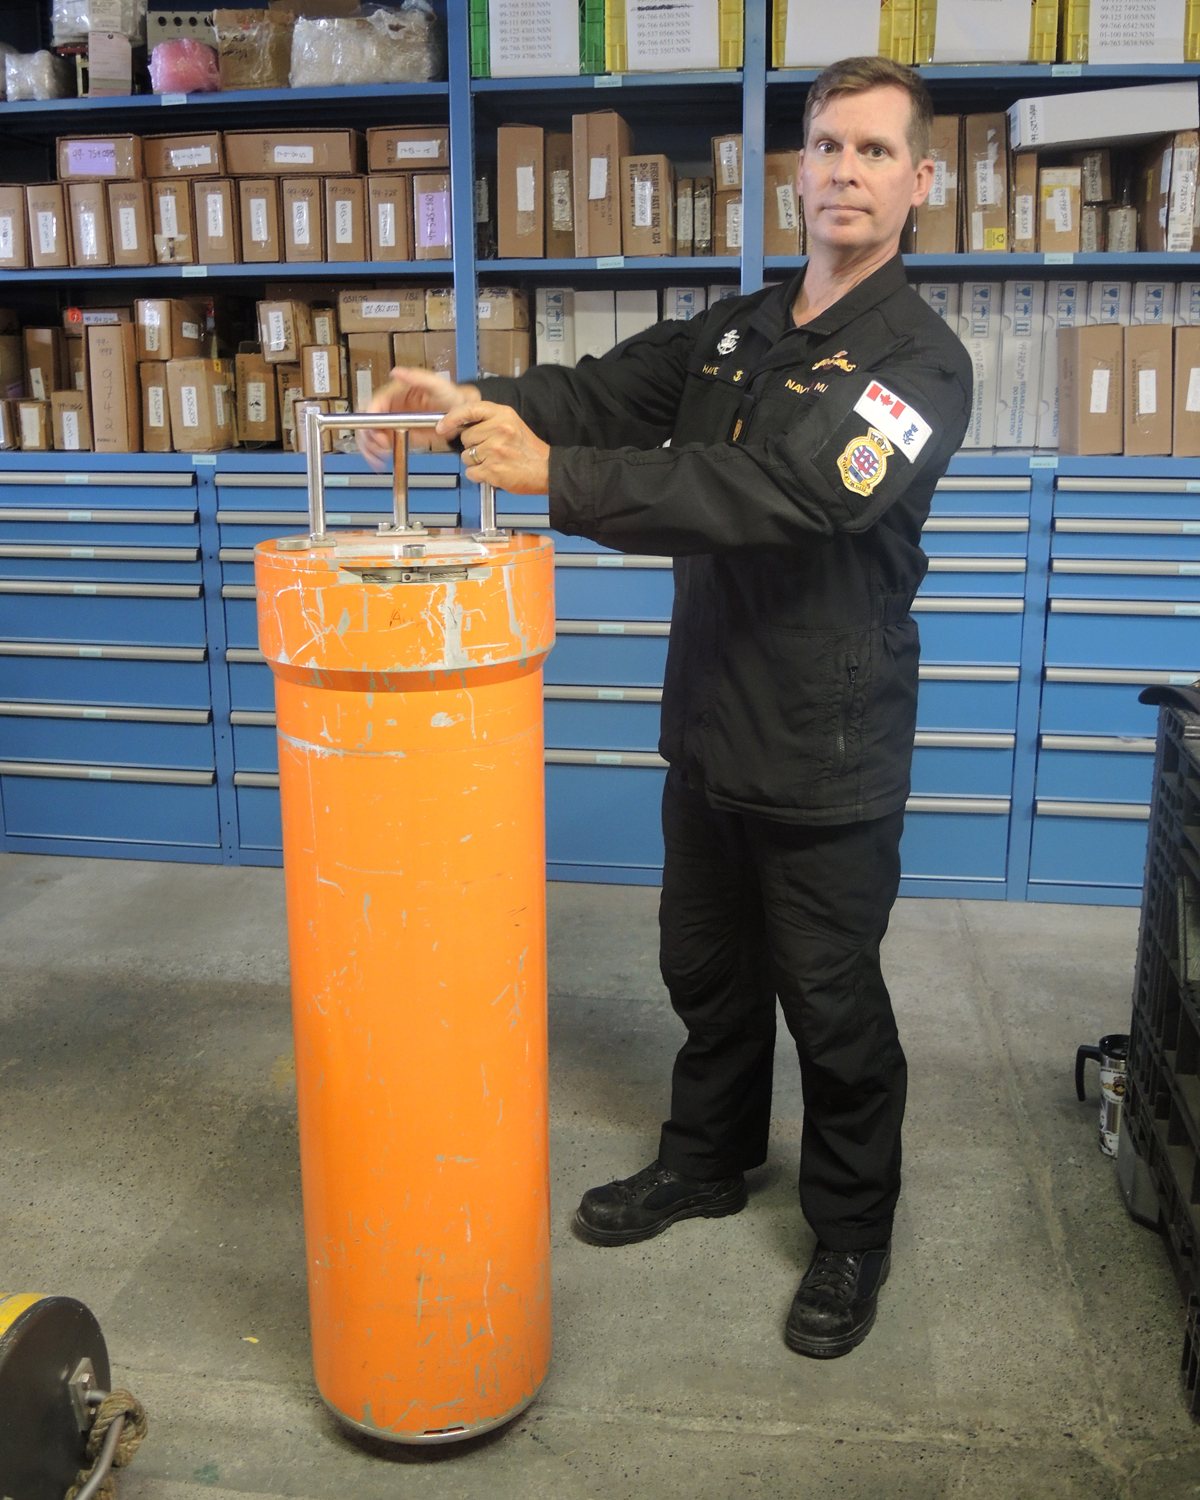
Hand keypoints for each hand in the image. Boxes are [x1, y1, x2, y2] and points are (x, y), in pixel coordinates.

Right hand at [356, 366, 481, 469]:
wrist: (459, 414)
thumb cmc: (449, 396)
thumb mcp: (436, 383)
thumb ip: (417, 377)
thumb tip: (397, 372)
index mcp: (394, 394)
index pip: (374, 405)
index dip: (370, 419)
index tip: (376, 431)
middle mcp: (390, 408)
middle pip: (367, 421)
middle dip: (367, 436)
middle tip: (379, 446)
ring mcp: (393, 423)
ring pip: (370, 436)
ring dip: (369, 448)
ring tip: (378, 457)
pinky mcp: (397, 436)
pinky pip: (381, 446)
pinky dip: (376, 454)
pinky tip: (379, 460)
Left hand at [437, 400, 550, 495]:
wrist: (545, 469)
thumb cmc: (528, 449)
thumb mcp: (511, 423)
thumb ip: (488, 420)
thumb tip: (459, 422)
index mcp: (503, 414)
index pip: (469, 410)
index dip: (452, 418)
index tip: (442, 426)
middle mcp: (498, 430)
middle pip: (465, 437)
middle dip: (472, 445)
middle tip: (491, 449)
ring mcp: (495, 450)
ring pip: (466, 456)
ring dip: (475, 462)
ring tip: (494, 461)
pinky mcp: (493, 469)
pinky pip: (471, 472)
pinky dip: (479, 475)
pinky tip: (493, 471)